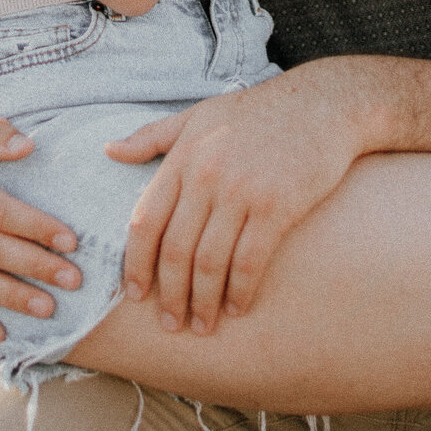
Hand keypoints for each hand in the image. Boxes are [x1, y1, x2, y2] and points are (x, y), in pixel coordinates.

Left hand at [105, 70, 361, 334]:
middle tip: (171, 324)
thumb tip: (108, 150)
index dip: (136, 264)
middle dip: (170, 295)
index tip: (135, 294)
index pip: (145, 221)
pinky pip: (249, 262)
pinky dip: (240, 292)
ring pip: (210, 263)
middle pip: (175, 251)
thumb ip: (151, 136)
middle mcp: (206, 175)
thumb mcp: (198, 115)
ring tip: (203, 325)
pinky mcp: (277, 207)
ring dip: (203, 302)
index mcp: (183, 156)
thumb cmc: (257, 112)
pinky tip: (238, 308)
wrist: (321, 104)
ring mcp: (242, 191)